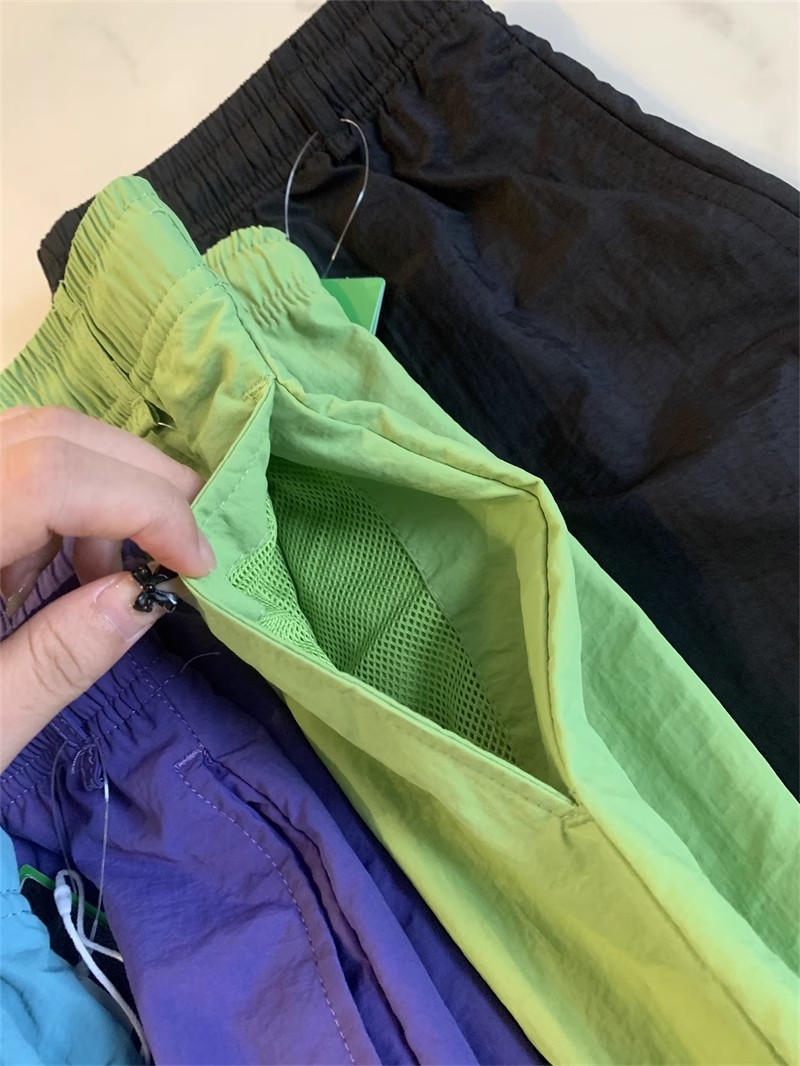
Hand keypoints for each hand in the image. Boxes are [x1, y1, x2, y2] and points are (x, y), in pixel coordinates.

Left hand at [0, 406, 215, 769]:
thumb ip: (55, 662)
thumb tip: (145, 595)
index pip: (47, 478)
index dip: (141, 505)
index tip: (197, 565)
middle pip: (44, 434)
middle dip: (137, 477)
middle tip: (190, 542)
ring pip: (29, 438)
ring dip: (103, 488)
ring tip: (123, 569)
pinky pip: (9, 469)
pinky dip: (63, 505)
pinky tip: (67, 569)